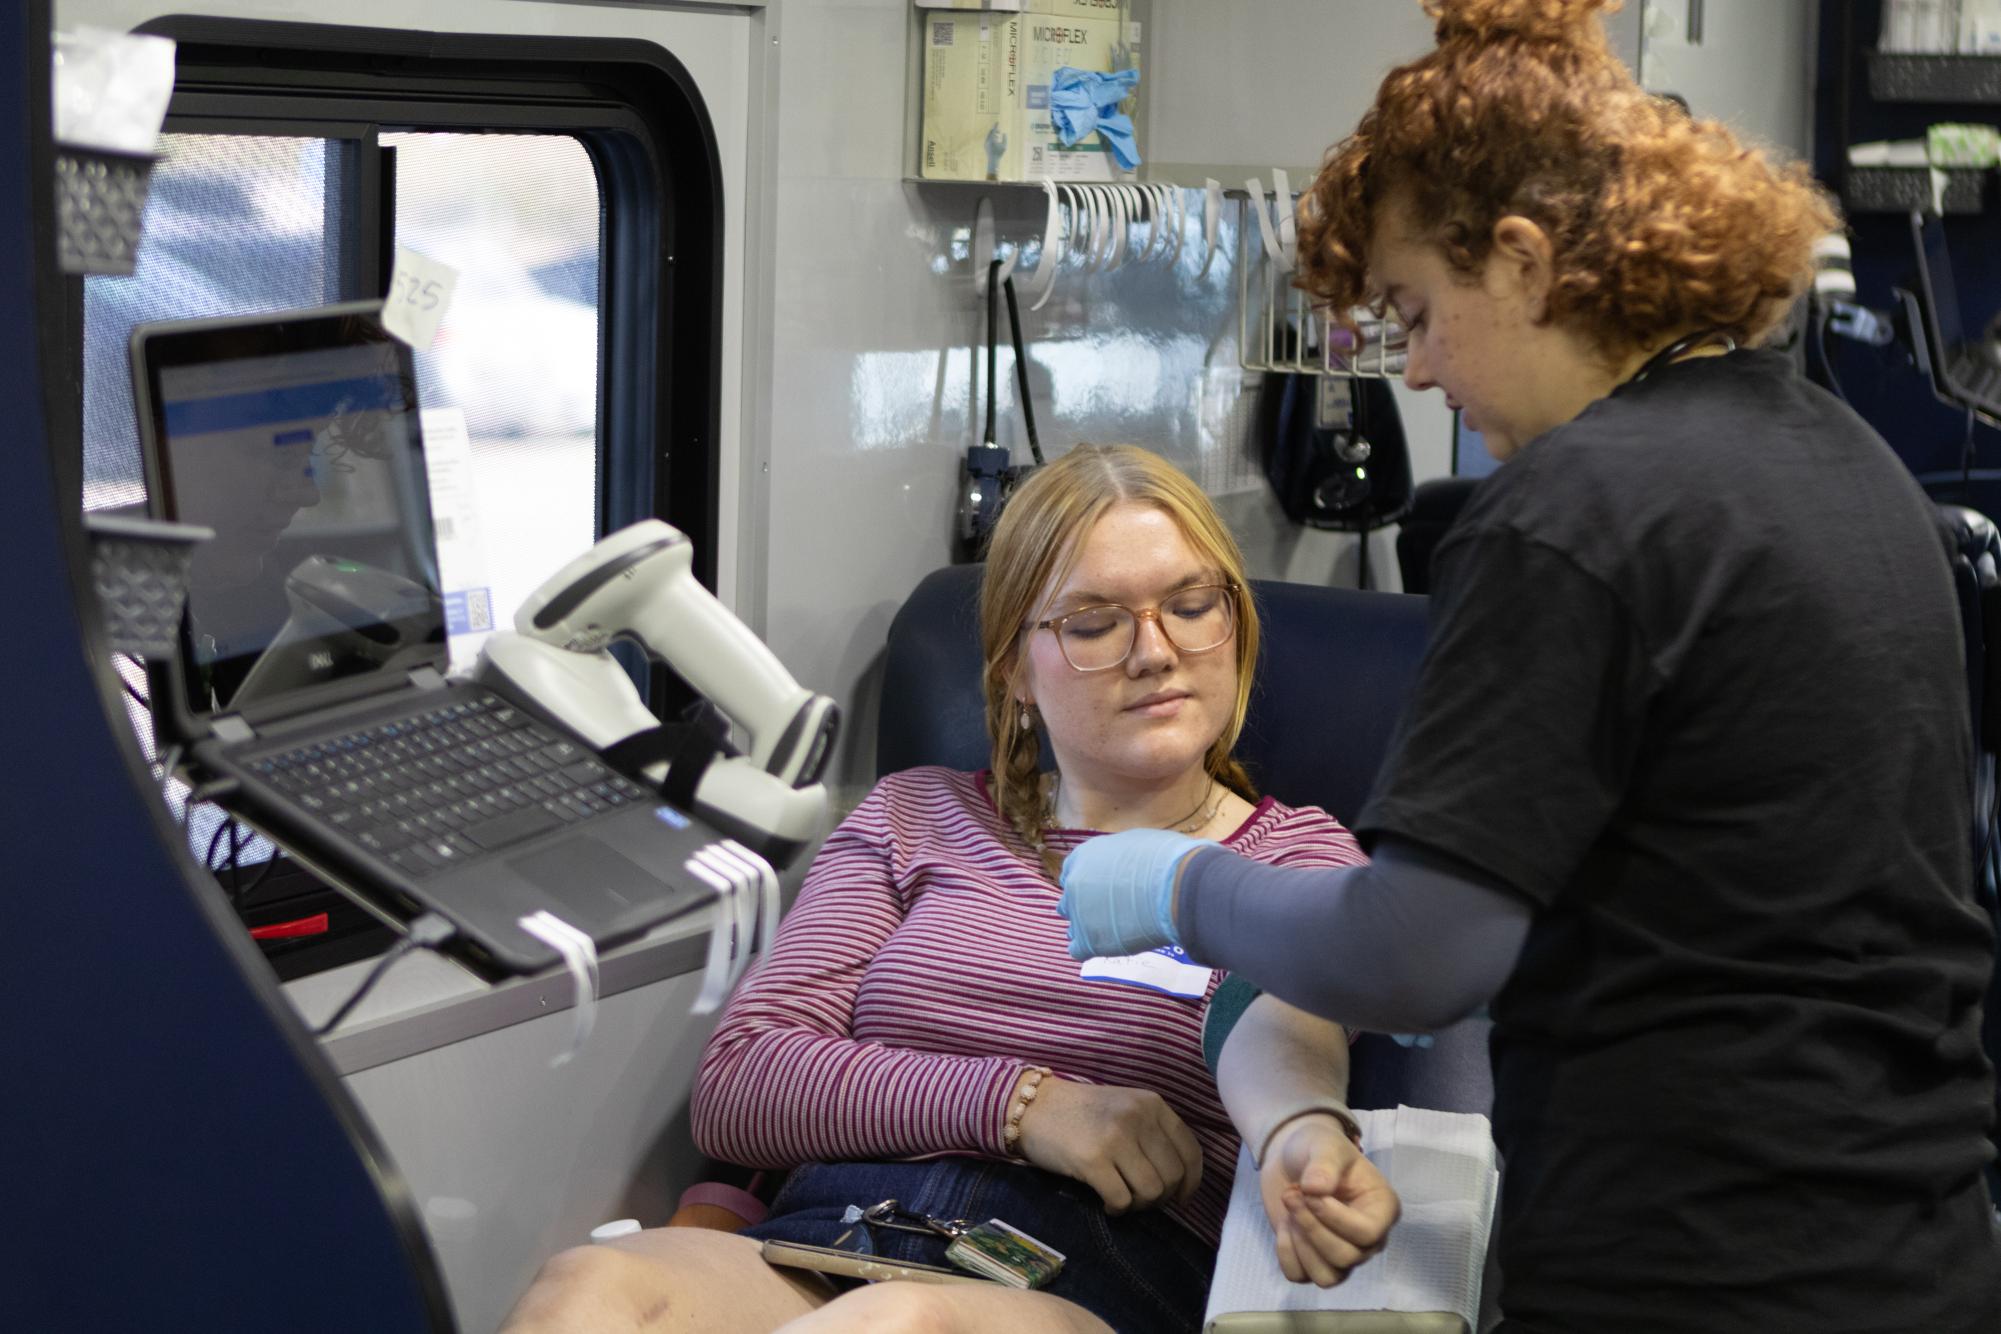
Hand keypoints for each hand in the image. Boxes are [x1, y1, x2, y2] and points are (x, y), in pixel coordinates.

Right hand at [1015, 1076, 1204, 1214]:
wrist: (1032, 1106)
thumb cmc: (1081, 1113)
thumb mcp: (1125, 1109)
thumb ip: (1153, 1135)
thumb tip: (1180, 1184)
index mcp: (1153, 1104)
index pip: (1191, 1151)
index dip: (1191, 1183)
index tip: (1180, 1199)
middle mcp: (1138, 1117)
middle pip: (1173, 1176)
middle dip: (1161, 1198)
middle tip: (1140, 1199)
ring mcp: (1115, 1138)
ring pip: (1151, 1191)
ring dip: (1139, 1205)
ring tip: (1122, 1199)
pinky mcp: (1092, 1160)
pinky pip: (1121, 1200)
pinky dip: (1117, 1209)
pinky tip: (1106, 1203)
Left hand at [1056, 828, 1210, 959]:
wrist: (1175, 888)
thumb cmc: (1164, 860)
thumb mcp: (1136, 843)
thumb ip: (1119, 856)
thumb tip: (1125, 862)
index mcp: (1084, 856)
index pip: (1072, 873)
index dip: (1087, 884)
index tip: (1102, 890)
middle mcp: (1074, 883)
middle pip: (1070, 901)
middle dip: (1085, 907)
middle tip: (1112, 912)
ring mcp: (1078, 913)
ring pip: (1073, 926)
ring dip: (1088, 929)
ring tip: (1113, 931)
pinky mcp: (1088, 940)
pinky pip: (1078, 950)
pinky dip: (1091, 949)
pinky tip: (1110, 945)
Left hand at [1258, 1113, 1398, 1286]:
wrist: (1292, 1157)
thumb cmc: (1319, 1148)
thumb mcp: (1325, 1144)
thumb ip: (1324, 1163)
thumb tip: (1316, 1189)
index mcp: (1382, 1209)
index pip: (1367, 1233)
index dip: (1334, 1218)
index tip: (1309, 1192)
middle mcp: (1368, 1239)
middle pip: (1345, 1258)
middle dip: (1311, 1227)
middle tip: (1292, 1195)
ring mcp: (1343, 1254)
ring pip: (1327, 1277)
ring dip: (1300, 1245)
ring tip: (1291, 1212)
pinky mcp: (1314, 1260)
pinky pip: (1301, 1276)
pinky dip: (1287, 1255)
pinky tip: (1284, 1226)